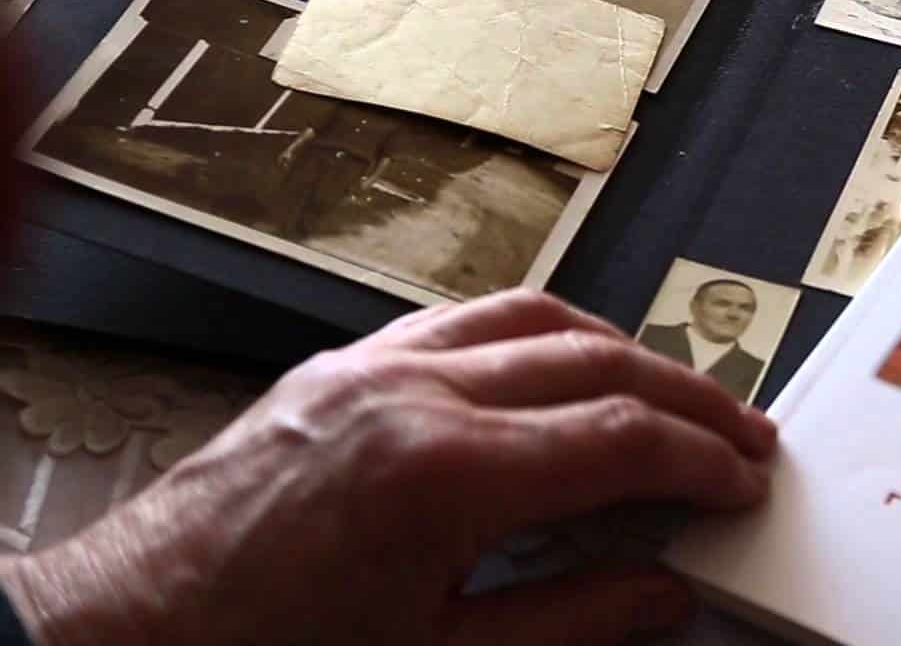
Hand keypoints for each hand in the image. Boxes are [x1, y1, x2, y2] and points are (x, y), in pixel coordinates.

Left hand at [0, 291, 777, 645]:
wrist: (126, 637)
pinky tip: (559, 365)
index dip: (702, 459)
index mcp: (444, 472)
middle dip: (687, 398)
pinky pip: (464, 320)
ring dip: (622, 352)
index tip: (742, 480)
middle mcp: (412, 394)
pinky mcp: (339, 367)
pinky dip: (537, 334)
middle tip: (740, 434)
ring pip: (537, 318)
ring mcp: (372, 368)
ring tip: (671, 394)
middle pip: (598, 363)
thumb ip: (572, 621)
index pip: (619, 440)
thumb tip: (660, 590)